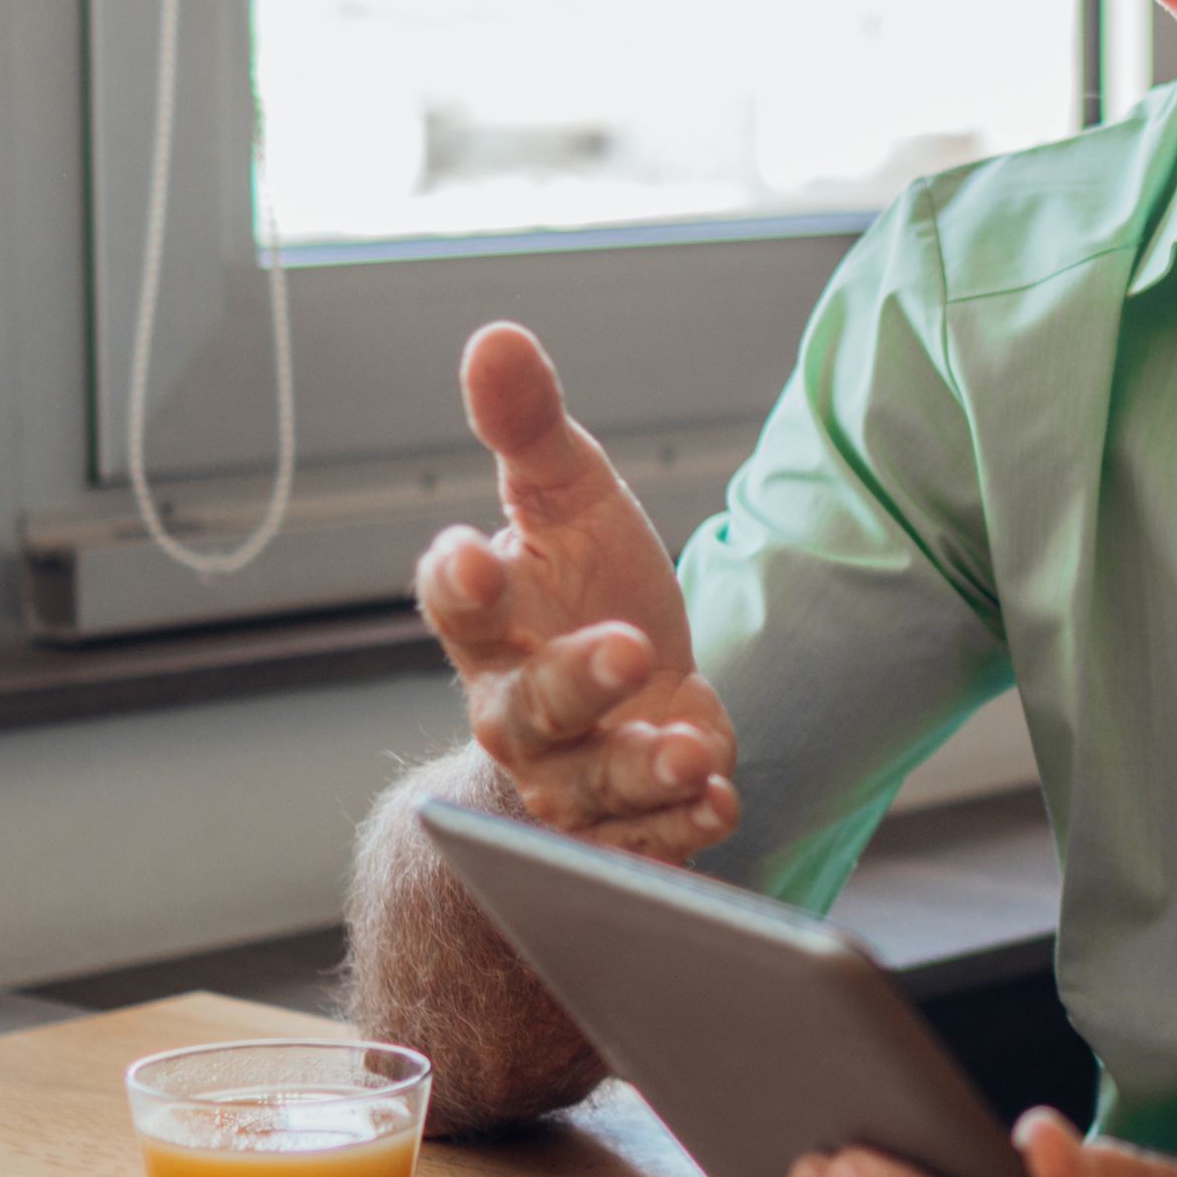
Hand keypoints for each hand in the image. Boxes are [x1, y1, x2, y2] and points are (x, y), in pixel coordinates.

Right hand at [415, 322, 738, 860]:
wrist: (629, 692)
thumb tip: (497, 335)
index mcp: (492, 623)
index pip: (457, 603)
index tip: (472, 552)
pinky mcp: (626, 824)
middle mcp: (518, 709)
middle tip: (628, 648)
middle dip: (576, 681)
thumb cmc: (585, 586)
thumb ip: (530, 427)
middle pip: (527, 708)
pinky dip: (681, 829)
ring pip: (591, 784)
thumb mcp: (571, 498)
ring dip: (642, 769)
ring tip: (691, 749)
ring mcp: (571, 775)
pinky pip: (644, 841)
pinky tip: (720, 800)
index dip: (459, 580)